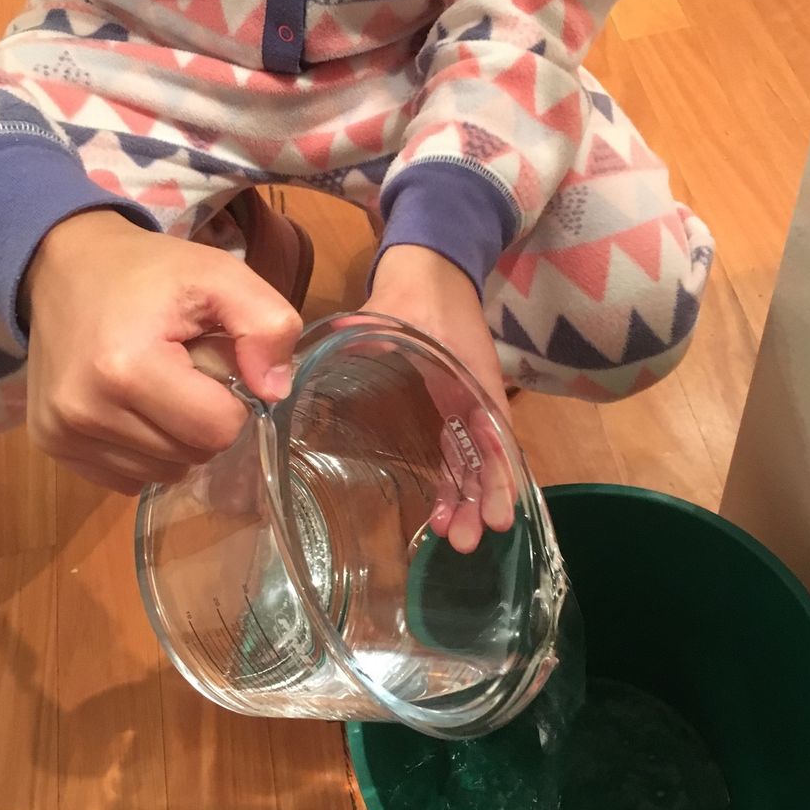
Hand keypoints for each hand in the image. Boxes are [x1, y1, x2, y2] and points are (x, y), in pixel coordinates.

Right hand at [24, 210, 302, 494]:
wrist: (64, 267)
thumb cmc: (148, 274)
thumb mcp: (219, 275)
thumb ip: (266, 325)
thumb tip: (274, 392)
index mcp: (127, 369)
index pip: (218, 430)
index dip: (231, 400)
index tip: (211, 365)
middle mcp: (86, 412)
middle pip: (193, 455)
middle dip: (203, 418)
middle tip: (181, 369)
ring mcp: (64, 434)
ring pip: (165, 472)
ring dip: (175, 437)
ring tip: (155, 384)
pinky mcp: (53, 446)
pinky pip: (130, 478)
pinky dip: (145, 450)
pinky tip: (132, 406)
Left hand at [366, 245, 514, 552]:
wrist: (431, 268)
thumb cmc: (415, 292)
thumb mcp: (387, 315)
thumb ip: (359, 337)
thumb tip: (314, 364)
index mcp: (468, 379)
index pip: (494, 437)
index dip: (496, 479)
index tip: (494, 516)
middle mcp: (475, 398)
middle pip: (488, 460)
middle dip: (480, 503)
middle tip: (463, 541)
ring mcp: (467, 404)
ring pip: (475, 463)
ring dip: (468, 501)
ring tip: (451, 538)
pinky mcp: (454, 408)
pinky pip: (461, 452)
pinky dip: (457, 483)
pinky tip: (441, 512)